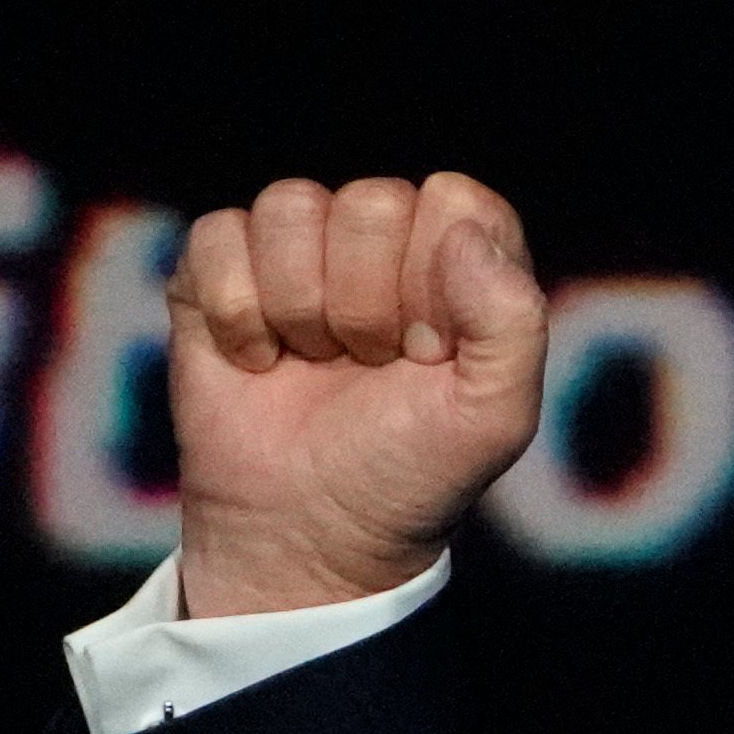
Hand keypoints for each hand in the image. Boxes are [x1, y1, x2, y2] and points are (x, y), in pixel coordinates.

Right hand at [165, 172, 546, 614]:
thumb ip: (513, 322)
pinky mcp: (221, 268)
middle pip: (370, 202)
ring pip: (289, 207)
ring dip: (300, 308)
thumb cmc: (409, 472)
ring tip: (317, 363)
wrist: (307, 532)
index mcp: (464, 257)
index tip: (428, 353)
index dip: (437, 280)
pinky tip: (259, 361)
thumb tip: (464, 235)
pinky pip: (219, 235)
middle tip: (370, 366)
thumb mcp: (493, 416)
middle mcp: (384, 238)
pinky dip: (237, 314)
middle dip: (366, 304)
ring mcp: (301, 249)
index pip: (454, 202)